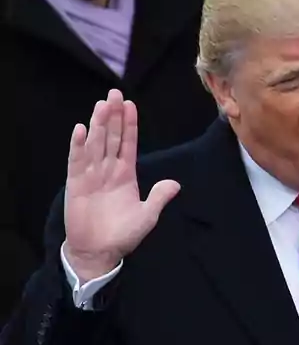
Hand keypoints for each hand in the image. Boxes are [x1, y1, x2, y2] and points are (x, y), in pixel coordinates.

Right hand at [63, 90, 179, 281]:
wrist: (100, 251)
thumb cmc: (123, 234)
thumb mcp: (147, 215)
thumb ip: (159, 197)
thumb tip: (175, 184)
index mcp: (125, 174)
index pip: (128, 143)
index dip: (130, 124)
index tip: (130, 105)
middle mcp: (108, 170)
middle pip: (111, 137)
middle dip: (113, 116)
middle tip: (114, 93)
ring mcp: (91, 174)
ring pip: (96, 144)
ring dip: (98, 124)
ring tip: (101, 105)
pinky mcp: (76, 183)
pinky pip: (77, 161)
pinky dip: (79, 146)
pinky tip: (81, 129)